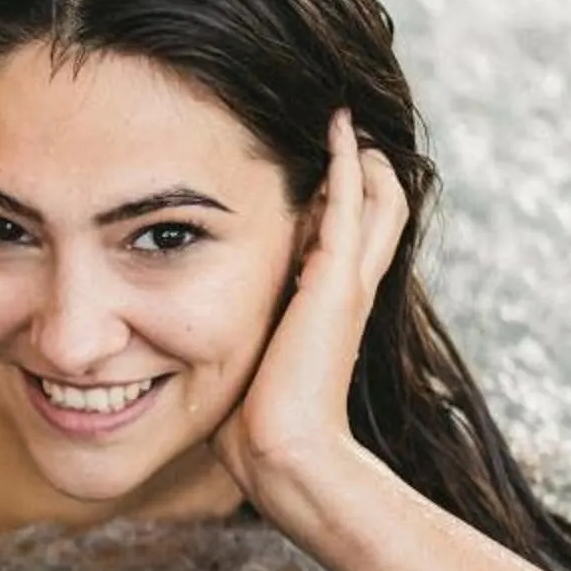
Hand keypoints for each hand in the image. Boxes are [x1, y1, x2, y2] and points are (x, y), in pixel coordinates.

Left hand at [214, 109, 408, 516]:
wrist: (283, 453)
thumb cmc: (255, 428)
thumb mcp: (245, 367)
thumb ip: (239, 340)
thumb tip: (191, 340)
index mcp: (330, 310)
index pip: (350, 239)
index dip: (344, 201)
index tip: (323, 165)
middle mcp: (349, 291)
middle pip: (379, 211)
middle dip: (365, 168)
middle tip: (347, 126)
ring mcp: (347, 285)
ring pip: (375, 201)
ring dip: (360, 157)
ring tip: (345, 116)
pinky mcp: (333, 282)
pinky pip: (348, 205)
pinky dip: (346, 164)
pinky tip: (339, 129)